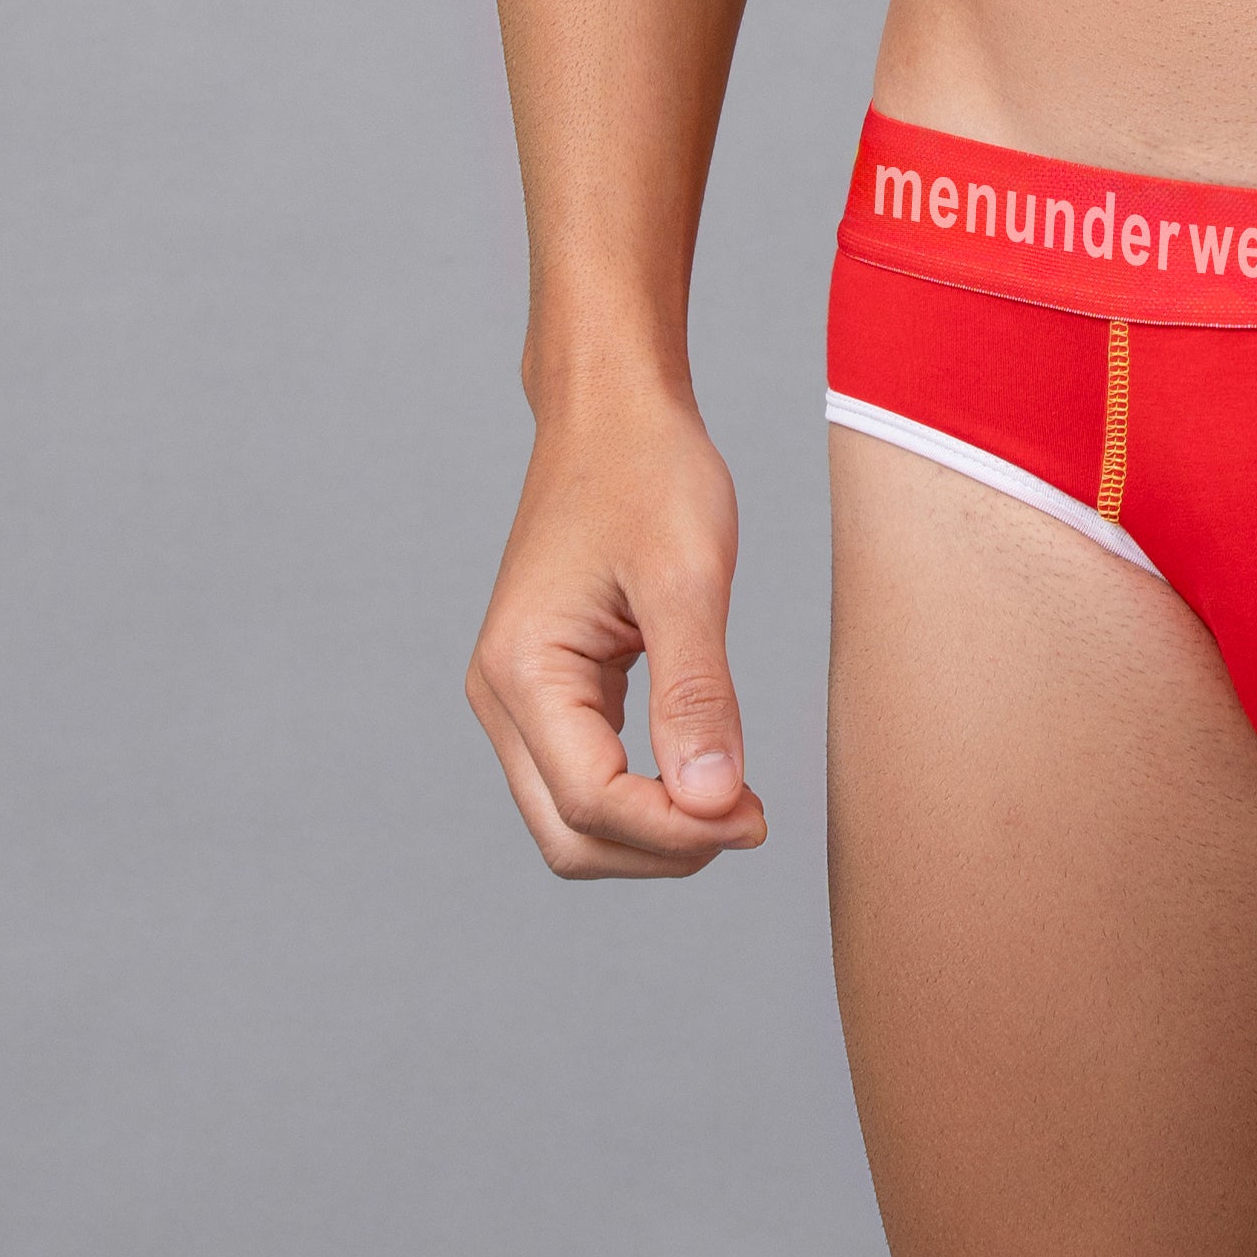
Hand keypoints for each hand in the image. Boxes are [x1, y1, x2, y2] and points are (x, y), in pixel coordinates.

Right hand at [467, 385, 767, 875]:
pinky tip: (703, 771)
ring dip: (651, 831)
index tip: (755, 818)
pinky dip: (641, 795)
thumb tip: (713, 804)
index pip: (591, 804)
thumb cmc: (648, 472)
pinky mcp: (547, 688)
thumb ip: (697, 694)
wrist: (613, 409)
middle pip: (570, 834)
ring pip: (573, 818)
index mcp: (521, 672)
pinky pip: (584, 775)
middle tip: (751, 818)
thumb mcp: (687, 576)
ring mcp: (517, 696)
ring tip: (735, 800)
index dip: (675, 831)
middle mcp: (501, 696)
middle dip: (660, 847)